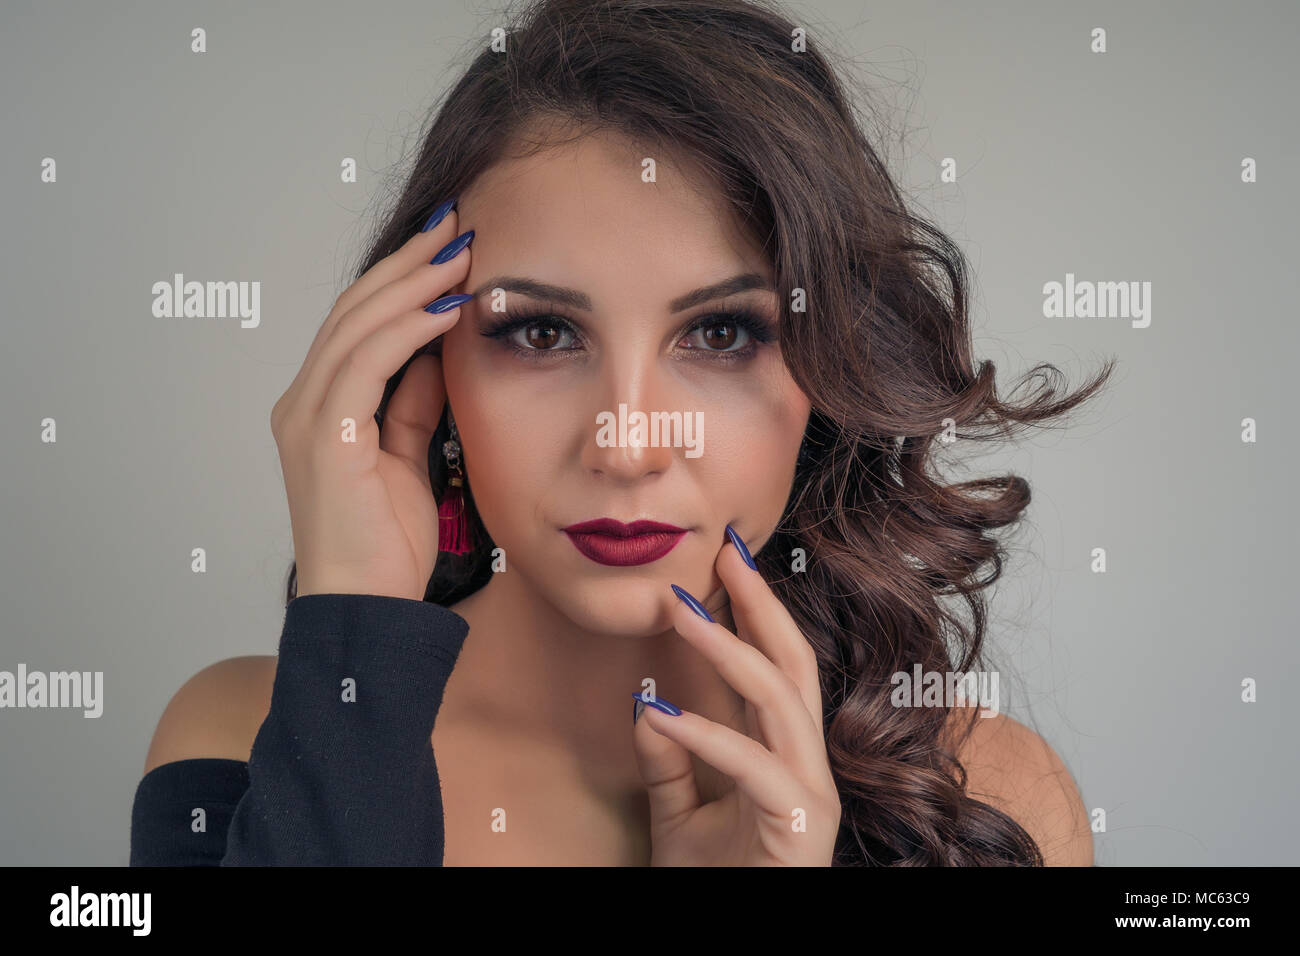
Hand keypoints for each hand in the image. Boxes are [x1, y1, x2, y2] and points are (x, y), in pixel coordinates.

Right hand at [269, 204, 472, 600]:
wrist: (367, 609)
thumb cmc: (386, 545)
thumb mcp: (409, 457)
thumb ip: (415, 403)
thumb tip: (441, 352)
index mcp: (320, 406)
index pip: (359, 323)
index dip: (403, 281)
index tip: (451, 249)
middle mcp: (302, 402)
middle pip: (353, 310)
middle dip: (408, 265)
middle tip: (458, 228)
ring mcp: (306, 416)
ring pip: (356, 325)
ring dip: (413, 283)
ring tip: (461, 253)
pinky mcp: (324, 436)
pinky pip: (366, 363)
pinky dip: (408, 329)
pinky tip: (447, 308)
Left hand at [631, 532, 841, 864]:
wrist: (731, 933)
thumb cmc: (715, 882)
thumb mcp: (678, 814)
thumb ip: (668, 759)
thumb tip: (646, 700)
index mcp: (783, 753)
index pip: (776, 666)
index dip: (756, 611)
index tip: (724, 563)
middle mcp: (806, 764)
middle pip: (794, 665)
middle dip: (761, 604)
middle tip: (725, 552)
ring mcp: (811, 792)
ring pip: (782, 700)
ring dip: (730, 650)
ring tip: (683, 610)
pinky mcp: (802, 824)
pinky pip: (753, 765)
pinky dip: (704, 734)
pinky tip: (660, 711)